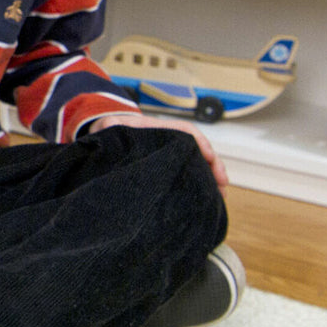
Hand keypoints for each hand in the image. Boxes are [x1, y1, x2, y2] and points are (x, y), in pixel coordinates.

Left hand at [88, 112, 228, 187]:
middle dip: (213, 167)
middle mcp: (168, 139)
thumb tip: (111, 128)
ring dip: (210, 178)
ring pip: (197, 162)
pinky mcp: (168, 166)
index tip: (210, 158)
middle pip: (198, 149)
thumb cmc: (109, 132)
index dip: (199, 143)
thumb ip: (110, 130)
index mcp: (156, 129)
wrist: (104, 132)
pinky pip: (188, 172)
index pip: (185, 131)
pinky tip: (204, 197)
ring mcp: (169, 152)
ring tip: (218, 197)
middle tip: (222, 189)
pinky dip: (199, 182)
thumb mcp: (109, 129)